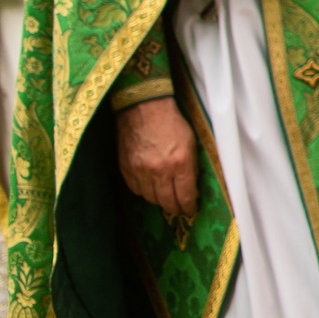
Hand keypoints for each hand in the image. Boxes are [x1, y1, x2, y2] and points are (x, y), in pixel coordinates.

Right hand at [115, 97, 198, 220]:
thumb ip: (191, 167)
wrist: (144, 107)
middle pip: (167, 202)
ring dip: (159, 200)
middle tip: (179, 208)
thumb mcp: (190, 142)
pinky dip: (144, 191)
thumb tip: (191, 187)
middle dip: (175, 208)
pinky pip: (136, 190)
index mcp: (180, 163)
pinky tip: (150, 187)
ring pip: (151, 198)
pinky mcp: (126, 168)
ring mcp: (141, 171)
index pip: (186, 196)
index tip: (191, 210)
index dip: (189, 207)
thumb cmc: (171, 122)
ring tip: (165, 197)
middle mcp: (160, 171)